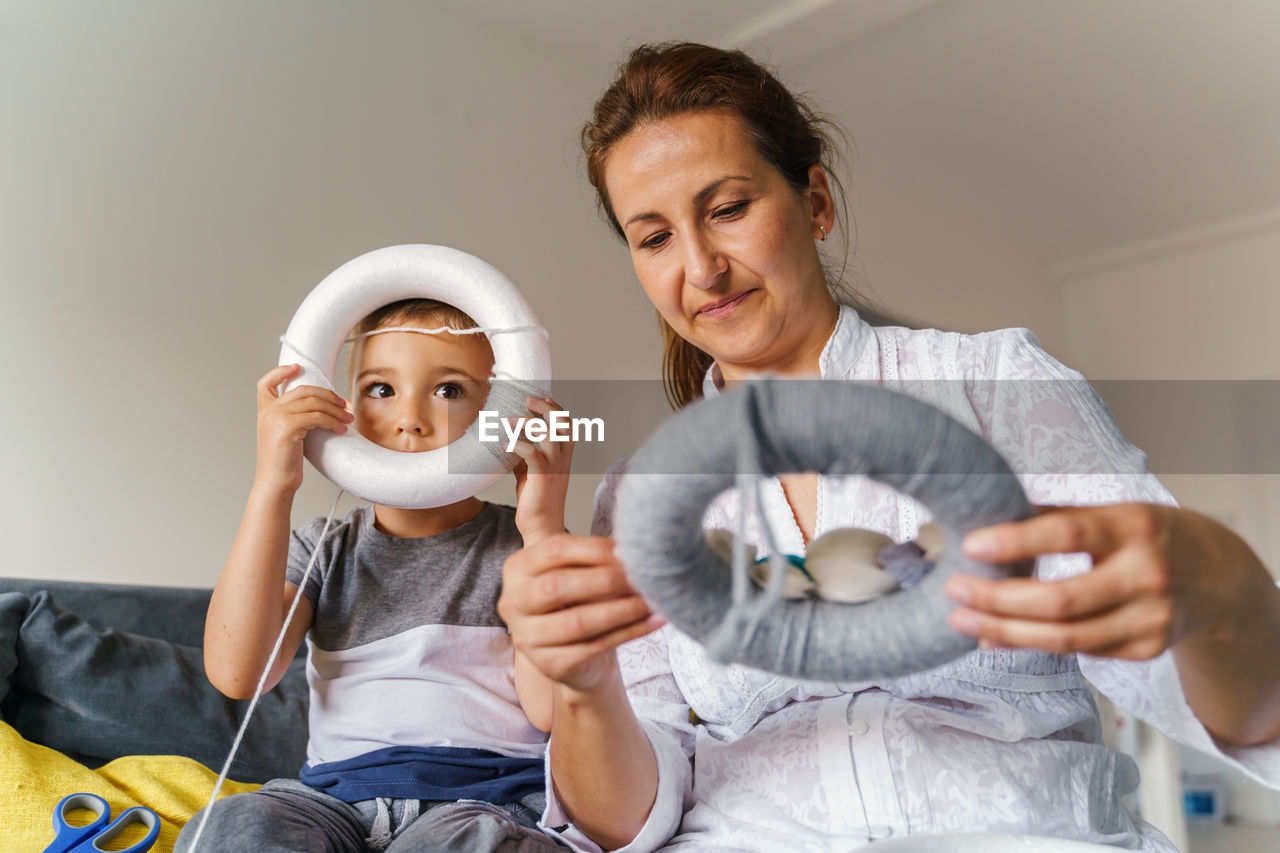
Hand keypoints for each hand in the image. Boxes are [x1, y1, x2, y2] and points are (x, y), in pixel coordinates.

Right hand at [254, 364, 352, 493]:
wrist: (276, 482)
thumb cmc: (284, 463)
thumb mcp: (286, 434)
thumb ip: (295, 417)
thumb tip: (323, 406)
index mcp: (265, 411)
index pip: (265, 383)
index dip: (280, 372)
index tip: (297, 367)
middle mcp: (268, 411)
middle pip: (303, 390)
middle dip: (328, 395)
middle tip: (344, 406)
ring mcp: (276, 417)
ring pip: (314, 402)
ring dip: (336, 410)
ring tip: (348, 420)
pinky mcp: (287, 426)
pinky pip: (317, 416)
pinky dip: (333, 421)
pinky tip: (340, 429)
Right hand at [498, 534, 663, 691]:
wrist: (578, 653)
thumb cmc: (578, 599)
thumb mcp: (573, 567)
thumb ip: (587, 549)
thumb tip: (629, 540)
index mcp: (518, 568)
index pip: (554, 550)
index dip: (594, 550)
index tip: (628, 551)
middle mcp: (513, 602)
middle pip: (557, 587)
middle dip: (606, 580)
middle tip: (641, 577)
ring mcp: (527, 637)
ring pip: (578, 622)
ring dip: (623, 610)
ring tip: (653, 600)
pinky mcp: (549, 665)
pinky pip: (594, 647)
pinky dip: (630, 632)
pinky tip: (654, 620)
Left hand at [510, 395, 573, 543]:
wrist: (542, 529)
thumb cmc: (536, 500)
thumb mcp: (532, 472)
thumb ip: (528, 455)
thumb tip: (513, 439)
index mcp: (564, 456)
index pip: (568, 425)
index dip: (557, 408)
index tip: (542, 397)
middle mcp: (563, 459)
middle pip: (562, 423)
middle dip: (546, 407)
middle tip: (528, 400)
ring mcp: (555, 468)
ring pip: (549, 434)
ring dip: (529, 423)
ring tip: (511, 419)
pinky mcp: (542, 478)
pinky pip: (532, 453)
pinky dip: (518, 444)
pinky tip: (505, 444)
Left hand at [943, 503, 1251, 659]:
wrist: (1218, 577)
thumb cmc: (1147, 535)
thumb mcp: (1112, 511)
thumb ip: (1054, 515)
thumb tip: (985, 520)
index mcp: (1134, 525)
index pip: (1067, 533)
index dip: (1016, 542)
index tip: (971, 544)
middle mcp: (1147, 574)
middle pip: (1061, 600)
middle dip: (997, 599)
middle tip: (953, 589)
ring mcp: (1150, 618)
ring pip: (1066, 638)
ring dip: (1005, 631)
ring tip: (962, 619)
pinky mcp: (1146, 650)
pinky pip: (1078, 652)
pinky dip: (1032, 645)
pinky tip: (996, 636)